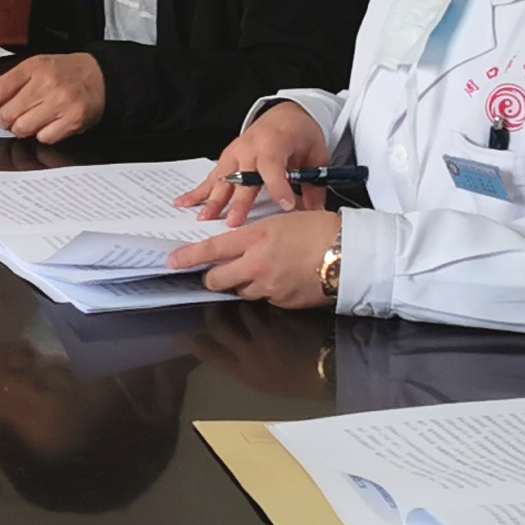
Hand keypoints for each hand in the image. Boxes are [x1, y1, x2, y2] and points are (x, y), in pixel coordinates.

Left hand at [0, 51, 104, 144]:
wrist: (99, 77)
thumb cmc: (65, 73)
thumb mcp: (36, 66)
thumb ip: (12, 83)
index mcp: (34, 67)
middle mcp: (47, 84)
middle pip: (8, 114)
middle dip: (7, 120)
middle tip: (13, 117)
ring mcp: (61, 103)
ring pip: (23, 129)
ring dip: (23, 128)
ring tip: (33, 119)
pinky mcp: (72, 120)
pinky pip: (44, 138)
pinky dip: (43, 135)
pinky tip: (50, 123)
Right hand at [183, 105, 330, 216]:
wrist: (284, 115)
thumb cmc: (299, 133)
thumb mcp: (316, 154)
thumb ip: (314, 183)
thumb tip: (317, 210)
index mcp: (274, 142)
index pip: (273, 166)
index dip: (278, 186)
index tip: (286, 205)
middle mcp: (250, 147)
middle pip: (243, 176)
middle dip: (238, 200)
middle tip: (234, 221)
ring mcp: (235, 153)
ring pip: (223, 178)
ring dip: (213, 199)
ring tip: (205, 217)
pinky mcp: (226, 159)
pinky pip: (211, 176)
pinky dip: (198, 191)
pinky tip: (183, 202)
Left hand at [191, 209, 345, 307]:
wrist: (351, 254)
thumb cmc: (322, 230)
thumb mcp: (283, 221)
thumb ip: (256, 236)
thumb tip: (239, 245)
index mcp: (255, 239)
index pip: (212, 250)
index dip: (189, 257)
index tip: (173, 261)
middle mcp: (257, 266)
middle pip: (218, 280)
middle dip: (214, 277)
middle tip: (218, 273)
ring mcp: (269, 288)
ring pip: (242, 291)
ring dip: (244, 284)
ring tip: (265, 270)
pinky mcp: (283, 303)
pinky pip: (265, 300)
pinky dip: (267, 292)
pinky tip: (284, 280)